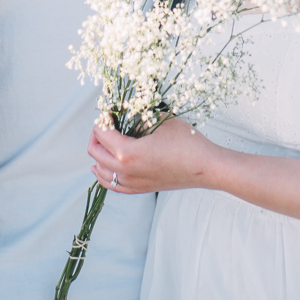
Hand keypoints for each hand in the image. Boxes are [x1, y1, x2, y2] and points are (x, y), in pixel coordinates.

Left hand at [88, 117, 217, 193]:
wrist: (204, 167)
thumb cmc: (186, 142)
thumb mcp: (160, 121)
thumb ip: (139, 116)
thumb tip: (125, 110)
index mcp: (127, 153)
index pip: (102, 133)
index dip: (102, 119)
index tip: (108, 110)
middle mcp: (125, 171)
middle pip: (95, 152)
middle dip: (96, 134)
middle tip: (106, 122)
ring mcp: (132, 183)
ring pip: (101, 171)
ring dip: (97, 154)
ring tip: (101, 140)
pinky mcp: (139, 189)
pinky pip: (112, 184)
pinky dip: (102, 174)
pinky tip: (99, 168)